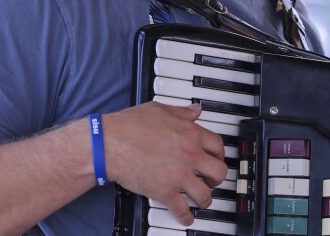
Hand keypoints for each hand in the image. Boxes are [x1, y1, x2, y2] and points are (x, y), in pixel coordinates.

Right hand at [102, 101, 226, 225]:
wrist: (110, 143)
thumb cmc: (130, 125)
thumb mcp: (160, 110)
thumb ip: (181, 112)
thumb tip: (195, 110)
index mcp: (190, 134)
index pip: (217, 145)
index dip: (219, 153)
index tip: (215, 157)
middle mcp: (190, 155)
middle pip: (219, 171)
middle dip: (217, 177)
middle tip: (211, 179)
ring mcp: (179, 175)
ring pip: (205, 194)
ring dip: (205, 199)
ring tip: (202, 200)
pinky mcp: (165, 192)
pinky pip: (183, 210)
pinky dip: (186, 217)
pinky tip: (186, 218)